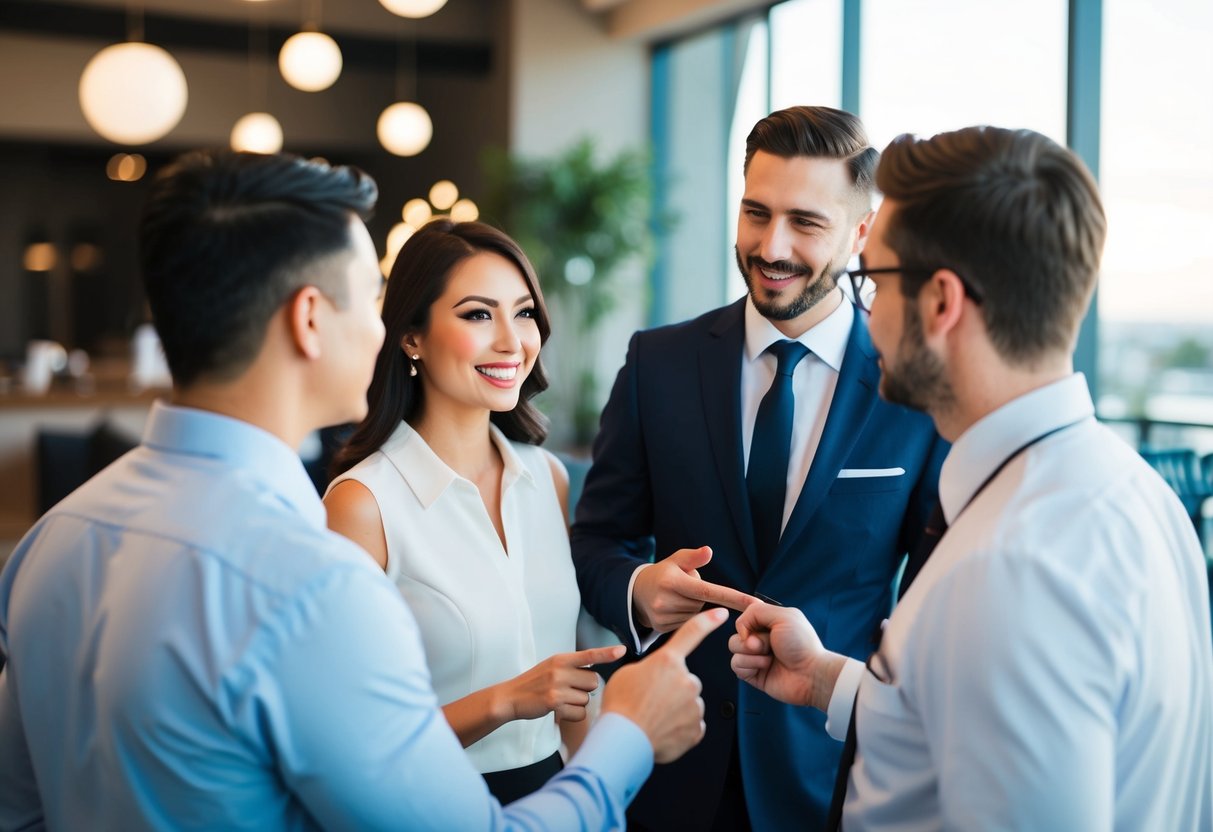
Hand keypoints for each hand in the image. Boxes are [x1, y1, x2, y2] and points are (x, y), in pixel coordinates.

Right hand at [502, 645, 626, 722]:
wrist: (511, 697)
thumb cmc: (535, 683)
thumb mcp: (552, 667)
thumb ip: (572, 667)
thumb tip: (595, 678)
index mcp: (561, 659)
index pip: (589, 654)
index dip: (607, 653)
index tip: (622, 650)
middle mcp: (560, 670)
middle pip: (594, 681)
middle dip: (586, 689)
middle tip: (569, 690)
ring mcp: (557, 686)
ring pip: (587, 699)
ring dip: (577, 703)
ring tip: (560, 699)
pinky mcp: (554, 703)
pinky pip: (579, 712)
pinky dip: (572, 715)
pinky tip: (559, 710)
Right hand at [602, 608, 725, 762]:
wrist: (622, 741)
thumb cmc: (620, 706)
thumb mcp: (628, 674)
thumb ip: (650, 669)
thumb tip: (657, 677)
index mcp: (667, 661)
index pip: (692, 633)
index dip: (708, 621)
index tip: (721, 614)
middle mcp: (686, 680)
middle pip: (687, 679)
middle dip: (674, 689)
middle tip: (651, 701)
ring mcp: (693, 705)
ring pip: (689, 703)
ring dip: (676, 709)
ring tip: (653, 718)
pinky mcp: (696, 728)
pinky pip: (692, 724)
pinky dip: (680, 727)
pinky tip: (663, 730)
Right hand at [633, 546, 756, 632]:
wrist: (635, 591)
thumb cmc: (663, 573)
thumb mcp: (676, 560)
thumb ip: (694, 557)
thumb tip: (709, 551)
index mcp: (673, 581)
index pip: (709, 591)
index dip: (734, 598)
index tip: (755, 604)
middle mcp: (666, 600)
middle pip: (702, 603)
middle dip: (699, 595)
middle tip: (683, 587)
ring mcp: (662, 616)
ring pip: (695, 615)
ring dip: (691, 606)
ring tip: (675, 597)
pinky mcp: (660, 628)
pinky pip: (686, 624)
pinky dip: (684, 616)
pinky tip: (672, 608)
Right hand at [730, 603, 845, 711]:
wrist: (810, 674)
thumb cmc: (801, 644)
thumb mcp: (782, 616)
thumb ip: (755, 612)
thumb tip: (740, 628)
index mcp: (769, 621)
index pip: (746, 613)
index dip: (741, 615)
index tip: (748, 619)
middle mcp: (761, 637)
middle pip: (737, 631)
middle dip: (749, 637)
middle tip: (767, 645)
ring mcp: (756, 655)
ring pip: (733, 647)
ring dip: (750, 652)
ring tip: (769, 657)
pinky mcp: (753, 673)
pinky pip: (736, 664)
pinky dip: (749, 664)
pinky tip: (765, 667)